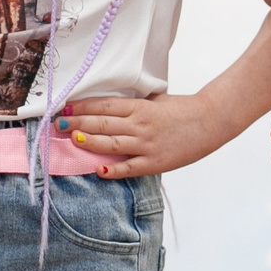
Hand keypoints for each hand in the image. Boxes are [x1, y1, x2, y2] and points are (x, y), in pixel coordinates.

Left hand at [58, 93, 229, 179]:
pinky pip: (129, 168)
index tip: (66, 108)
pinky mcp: (155, 162)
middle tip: (58, 124)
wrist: (211, 122)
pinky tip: (98, 170)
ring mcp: (146, 144)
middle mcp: (140, 125)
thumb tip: (110, 106)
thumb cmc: (183, 110)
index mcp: (140, 107)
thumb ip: (135, 104)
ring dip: (89, 142)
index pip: (105, 105)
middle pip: (102, 123)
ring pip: (111, 143)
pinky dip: (113, 170)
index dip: (83, 107)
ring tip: (72, 140)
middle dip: (78, 123)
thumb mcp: (157, 100)